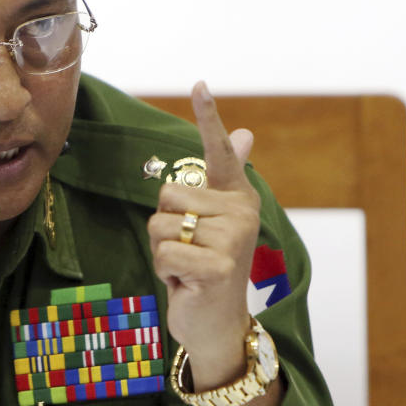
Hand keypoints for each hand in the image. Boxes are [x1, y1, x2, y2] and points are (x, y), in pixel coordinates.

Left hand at [147, 81, 260, 389]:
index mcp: (237, 196)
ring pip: (160, 223)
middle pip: (166, 193)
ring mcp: (233, 239)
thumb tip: (244, 134)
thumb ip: (223, 179)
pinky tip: (185, 282)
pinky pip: (164, 251)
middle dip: (164, 226)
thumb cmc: (205, 265)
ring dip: (162, 250)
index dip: (208, 116)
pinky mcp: (218, 266)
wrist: (217, 323)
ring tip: (187, 266)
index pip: (218, 151)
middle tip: (188, 250)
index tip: (199, 83)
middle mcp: (241, 212)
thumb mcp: (211, 221)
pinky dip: (165, 270)